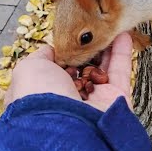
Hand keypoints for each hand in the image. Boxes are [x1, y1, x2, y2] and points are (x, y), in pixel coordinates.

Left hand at [3, 32, 132, 111]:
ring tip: (109, 25)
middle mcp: (69, 99)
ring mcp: (93, 101)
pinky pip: (120, 72)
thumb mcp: (28, 69)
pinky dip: (122, 53)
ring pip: (102, 69)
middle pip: (81, 68)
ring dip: (106, 47)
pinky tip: (123, 34)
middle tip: (92, 28)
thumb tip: (52, 50)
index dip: (61, 54)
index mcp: (44, 95)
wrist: (64, 125)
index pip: (54, 71)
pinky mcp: (115, 100)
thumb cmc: (39, 97)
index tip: (68, 37)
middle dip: (86, 49)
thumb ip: (41, 57)